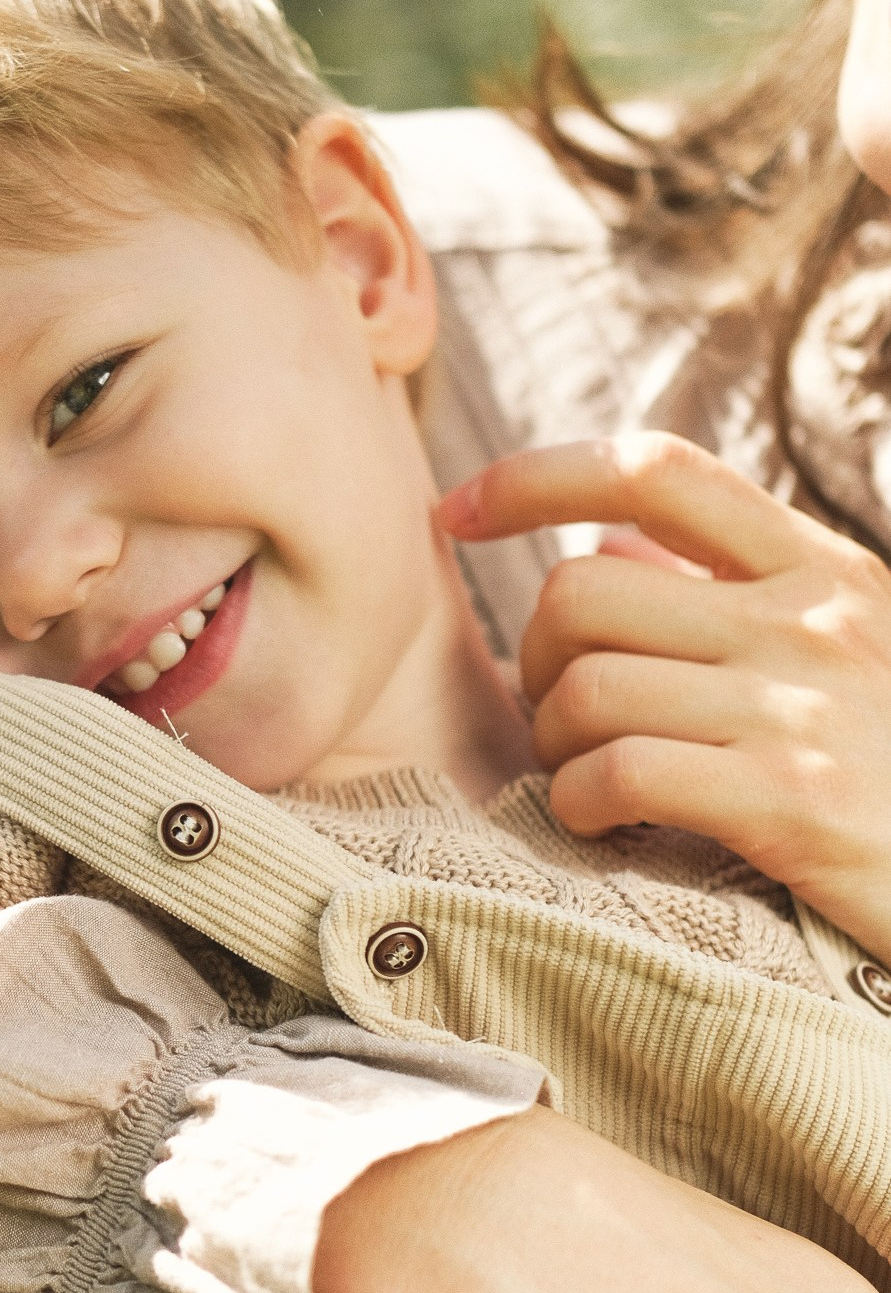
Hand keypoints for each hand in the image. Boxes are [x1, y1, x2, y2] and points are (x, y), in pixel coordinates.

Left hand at [437, 433, 890, 966]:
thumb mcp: (837, 653)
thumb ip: (723, 593)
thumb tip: (606, 546)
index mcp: (819, 569)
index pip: (655, 471)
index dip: (535, 477)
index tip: (454, 510)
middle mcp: (812, 619)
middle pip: (580, 594)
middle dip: (533, 663)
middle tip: (561, 723)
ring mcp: (805, 708)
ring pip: (585, 688)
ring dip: (552, 746)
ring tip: (586, 780)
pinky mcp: (793, 802)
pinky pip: (616, 772)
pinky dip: (575, 802)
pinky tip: (599, 820)